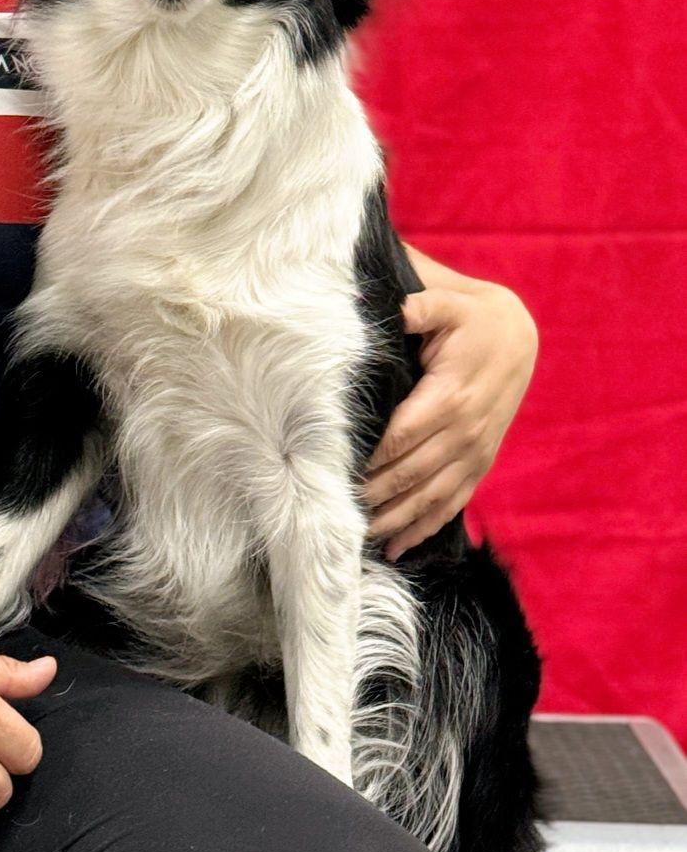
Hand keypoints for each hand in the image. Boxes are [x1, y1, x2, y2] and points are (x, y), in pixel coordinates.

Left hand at [363, 281, 537, 560]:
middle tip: (332, 511)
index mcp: (450, 396)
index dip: (370, 459)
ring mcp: (474, 453)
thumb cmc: (473, 318)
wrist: (518, 338)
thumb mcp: (450, 303)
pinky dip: (424, 528)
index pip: (401, 437)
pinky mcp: (480, 463)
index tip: (335, 474)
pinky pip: (452, 504)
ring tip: (357, 537)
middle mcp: (464, 433)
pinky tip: (397, 548)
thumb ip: (422, 305)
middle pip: (410, 474)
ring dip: (394, 520)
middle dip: (373, 495)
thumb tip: (396, 307)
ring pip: (430, 497)